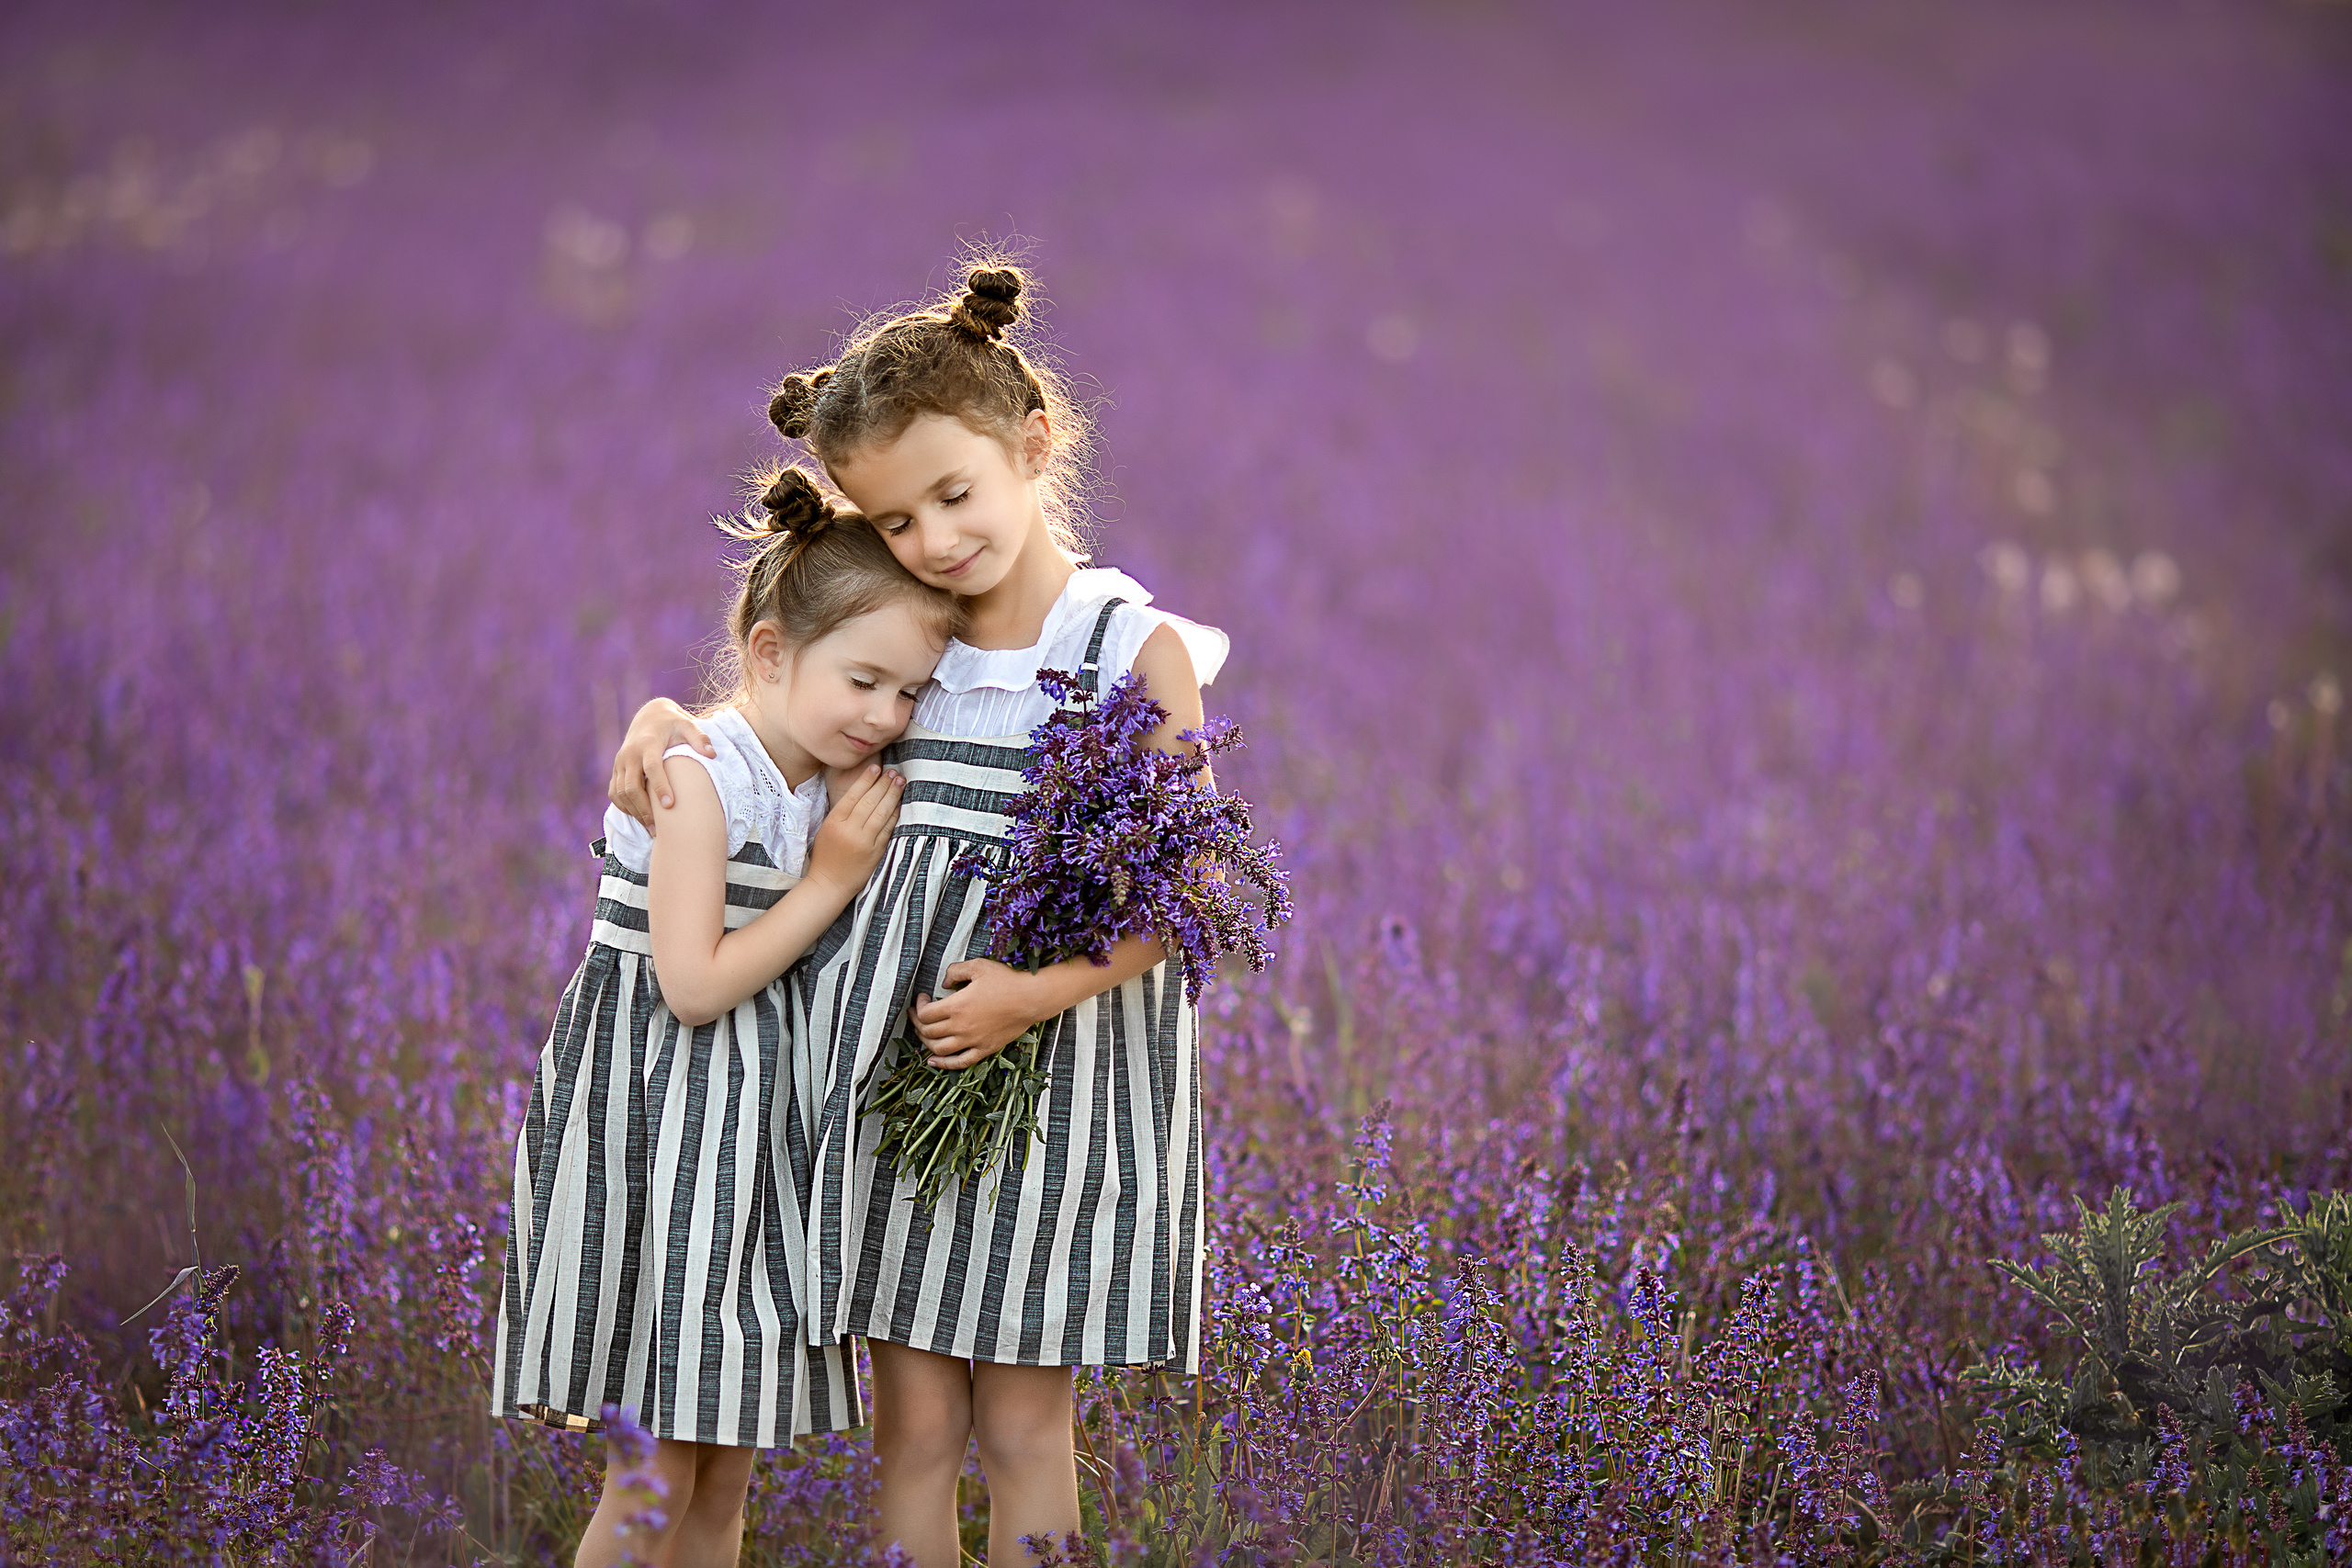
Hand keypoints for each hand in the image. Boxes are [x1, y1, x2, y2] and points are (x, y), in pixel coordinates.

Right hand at [610, 699, 712, 826]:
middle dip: (644, 809)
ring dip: (634, 812)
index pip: (652, 767)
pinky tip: (640, 817)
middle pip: (631, 786)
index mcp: (648, 743)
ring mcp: (620, 762)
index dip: (660, 786)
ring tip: (651, 828)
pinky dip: (625, 807)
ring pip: (620, 793)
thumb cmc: (673, 724)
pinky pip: (614, 793)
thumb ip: (699, 738)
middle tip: (658, 829)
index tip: (670, 805)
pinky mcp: (616, 770)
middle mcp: (630, 754)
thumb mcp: (687, 725)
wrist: (649, 717)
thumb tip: (712, 754)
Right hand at [805, 765, 902, 897]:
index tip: (876, 768)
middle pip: (870, 801)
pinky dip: (895, 815)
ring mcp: (864, 841)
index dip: (866, 779)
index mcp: (835, 822)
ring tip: (900, 782)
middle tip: (893, 772)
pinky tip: (900, 804)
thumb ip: (842, 812)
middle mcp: (850, 830)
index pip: (853, 795)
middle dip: (883, 784)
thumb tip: (861, 791)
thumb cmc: (826, 855)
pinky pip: (888, 829)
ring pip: (882, 812)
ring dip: (893, 795)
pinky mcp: (876, 852)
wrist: (829, 883)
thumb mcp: (827, 829)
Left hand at [910, 959, 1053, 1069]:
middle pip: (928, 1032)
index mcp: (957, 1006)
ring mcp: (972, 1040)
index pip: (925, 1014)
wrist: (1031, 998)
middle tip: (917, 1015)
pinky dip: (943, 1064)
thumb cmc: (1007, 981)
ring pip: (939, 1049)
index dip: (918, 1006)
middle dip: (917, 1023)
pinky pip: (960, 1062)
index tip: (922, 998)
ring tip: (924, 1033)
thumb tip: (944, 983)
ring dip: (926, 1042)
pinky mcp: (984, 1049)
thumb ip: (955, 971)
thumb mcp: (978, 966)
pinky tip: (933, 1061)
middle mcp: (961, 1026)